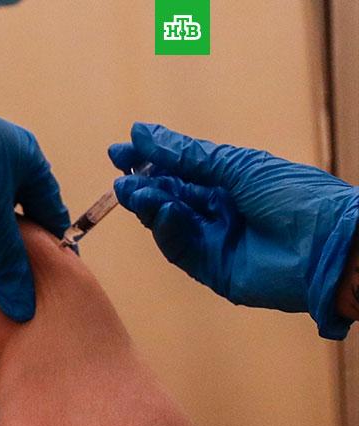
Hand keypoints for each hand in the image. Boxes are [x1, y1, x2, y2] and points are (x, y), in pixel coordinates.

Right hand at [110, 122, 358, 338]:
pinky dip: (168, 229)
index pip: (179, 169)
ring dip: (150, 206)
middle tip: (122, 179)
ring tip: (135, 193)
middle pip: (169, 197)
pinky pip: (180, 248)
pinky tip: (166, 211)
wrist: (329, 246)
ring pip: (169, 222)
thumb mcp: (237, 165)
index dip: (148, 160)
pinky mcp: (212, 269)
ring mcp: (215, 241)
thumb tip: (142, 133)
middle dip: (142, 186)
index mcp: (230, 181)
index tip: (120, 152)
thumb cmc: (298, 197)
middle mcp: (220, 210)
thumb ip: (187, 155)